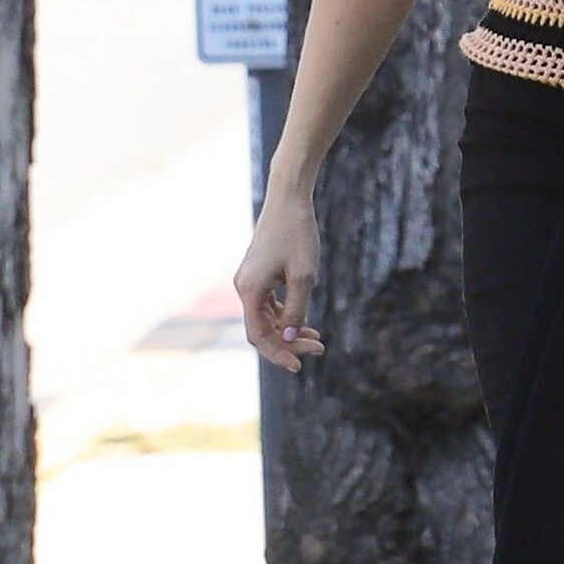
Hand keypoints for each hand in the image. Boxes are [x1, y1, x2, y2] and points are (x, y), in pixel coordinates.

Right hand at [235, 189, 325, 373]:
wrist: (289, 199)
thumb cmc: (298, 234)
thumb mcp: (304, 276)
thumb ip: (296, 310)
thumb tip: (290, 340)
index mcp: (249, 290)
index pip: (259, 335)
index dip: (278, 353)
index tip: (300, 364)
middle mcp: (244, 287)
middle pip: (262, 329)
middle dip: (289, 343)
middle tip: (319, 348)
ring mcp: (250, 281)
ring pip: (266, 318)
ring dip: (289, 331)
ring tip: (317, 339)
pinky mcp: (259, 274)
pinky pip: (269, 305)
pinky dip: (286, 315)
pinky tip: (306, 322)